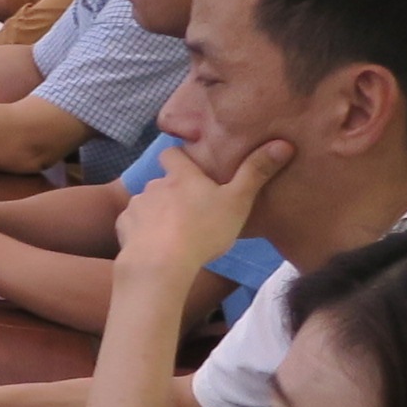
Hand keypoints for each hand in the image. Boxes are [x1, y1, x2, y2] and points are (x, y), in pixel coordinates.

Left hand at [119, 137, 286, 278]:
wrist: (161, 263)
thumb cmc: (204, 230)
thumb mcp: (238, 201)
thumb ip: (256, 173)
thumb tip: (283, 144)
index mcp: (181, 176)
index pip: (172, 154)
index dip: (180, 158)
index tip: (191, 167)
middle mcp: (154, 185)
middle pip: (162, 182)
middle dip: (173, 191)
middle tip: (191, 209)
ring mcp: (136, 206)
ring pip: (148, 204)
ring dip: (157, 213)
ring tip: (173, 232)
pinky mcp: (123, 227)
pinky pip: (133, 224)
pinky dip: (141, 231)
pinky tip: (153, 246)